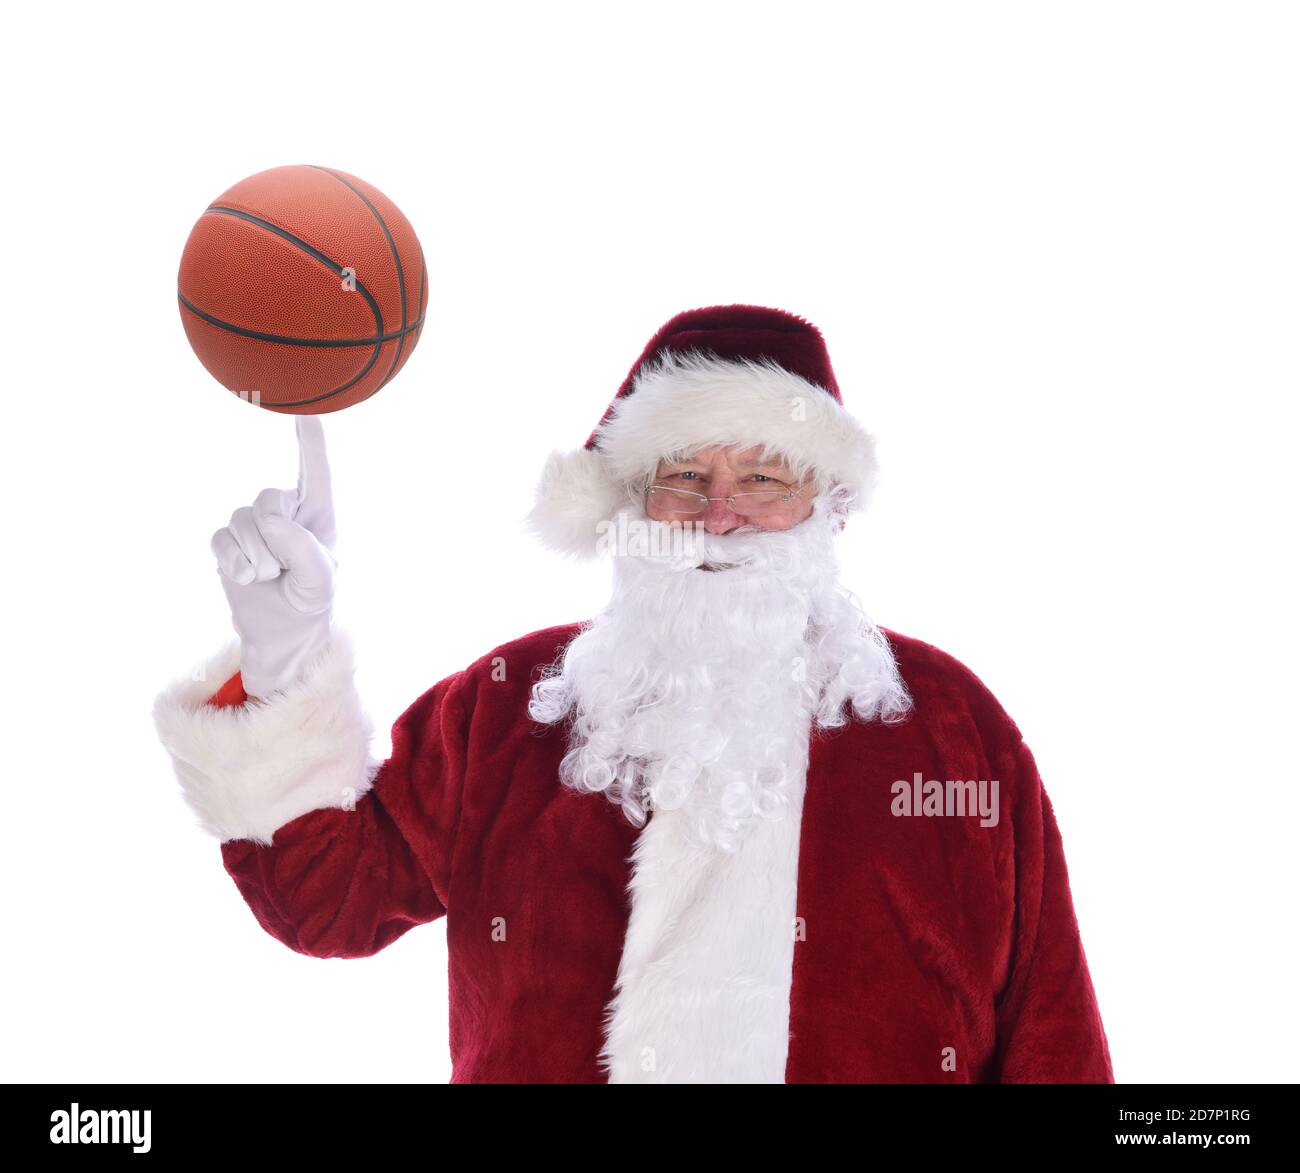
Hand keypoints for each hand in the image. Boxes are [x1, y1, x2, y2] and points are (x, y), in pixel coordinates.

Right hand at [210, 416, 337, 699]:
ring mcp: (253, 523)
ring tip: (270, 578)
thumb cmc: (310, 603)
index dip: (310, 440)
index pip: (316, 471)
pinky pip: (221, 540)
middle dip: (275, 542)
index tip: (307, 411)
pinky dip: (234, 564)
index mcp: (319, 513)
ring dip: (257, 560)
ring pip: (244, 523)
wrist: (282, 632)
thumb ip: (304, 550)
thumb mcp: (320, 582)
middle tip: (285, 571)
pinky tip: (247, 578)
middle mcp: (286, 511)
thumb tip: (272, 520)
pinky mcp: (227, 540)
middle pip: (269, 501)